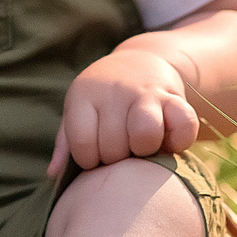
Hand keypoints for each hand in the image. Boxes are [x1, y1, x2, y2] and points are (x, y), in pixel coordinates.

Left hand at [49, 47, 199, 177]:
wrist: (140, 62)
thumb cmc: (102, 98)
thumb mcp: (78, 110)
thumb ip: (67, 142)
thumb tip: (53, 174)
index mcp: (85, 94)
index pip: (82, 144)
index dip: (89, 160)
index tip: (94, 155)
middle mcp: (115, 91)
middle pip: (114, 146)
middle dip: (116, 159)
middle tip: (119, 150)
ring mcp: (147, 93)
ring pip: (146, 133)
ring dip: (144, 150)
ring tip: (140, 148)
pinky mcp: (175, 98)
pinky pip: (184, 125)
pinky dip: (179, 141)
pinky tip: (168, 143)